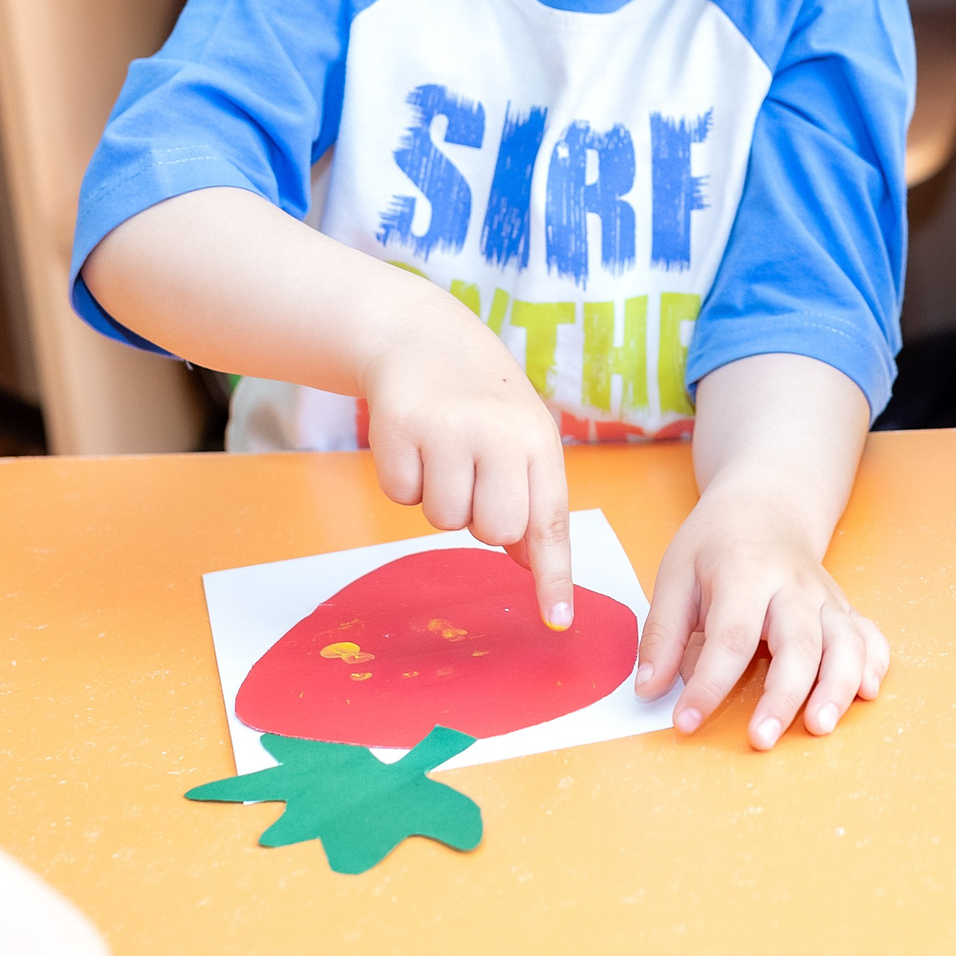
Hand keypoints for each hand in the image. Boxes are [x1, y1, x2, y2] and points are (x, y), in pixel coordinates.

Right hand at [362, 304, 574, 628]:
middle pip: (494, 531)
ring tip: (443, 450)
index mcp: (538, 439)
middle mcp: (498, 433)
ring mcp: (446, 429)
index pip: (550, 520)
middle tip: (474, 475)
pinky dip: (404, 480)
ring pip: (443, 520)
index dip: (555, 576)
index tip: (557, 621)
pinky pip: (401, 496)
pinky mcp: (398, 427)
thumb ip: (531, 499)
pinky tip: (414, 441)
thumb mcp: (521, 439)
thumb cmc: (482, 400)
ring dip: (440, 497)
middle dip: (480, 520)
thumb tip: (534, 566)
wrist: (420, 334)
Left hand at [633, 483, 887, 748]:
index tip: (685, 723)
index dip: (709, 684)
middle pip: (799, 644)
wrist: (767, 504)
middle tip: (761, 740)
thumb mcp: (675, 573)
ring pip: (845, 644)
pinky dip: (874, 665)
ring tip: (819, 727)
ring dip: (837, 688)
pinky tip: (867, 694)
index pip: (730, 637)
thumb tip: (650, 690)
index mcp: (745, 573)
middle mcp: (793, 587)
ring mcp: (825, 598)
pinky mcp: (844, 609)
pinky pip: (870, 637)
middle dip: (783, 696)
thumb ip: (662, 633)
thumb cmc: (716, 543)